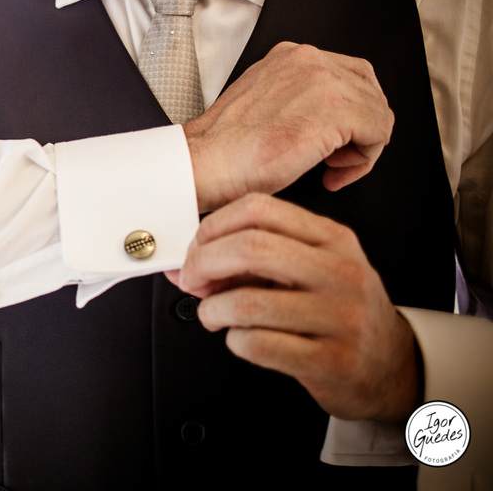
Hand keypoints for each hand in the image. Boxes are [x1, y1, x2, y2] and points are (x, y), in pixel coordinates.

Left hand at [170, 194, 421, 421]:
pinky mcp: (332, 361)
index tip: (195, 248)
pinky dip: (234, 341)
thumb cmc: (339, 312)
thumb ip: (254, 259)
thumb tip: (185, 262)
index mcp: (332, 239)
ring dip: (212, 310)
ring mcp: (341, 317)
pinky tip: (242, 339)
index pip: (259, 208)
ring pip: (246, 302)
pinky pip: (257, 344)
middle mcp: (340, 272)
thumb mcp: (311, 270)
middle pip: (250, 247)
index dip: (212, 226)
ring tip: (214, 315)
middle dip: (202, 263)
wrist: (391, 367)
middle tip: (192, 281)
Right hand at [183, 42, 393, 212]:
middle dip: (361, 131)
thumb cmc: (226, 147)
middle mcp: (310, 60)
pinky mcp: (334, 111)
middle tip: (337, 157)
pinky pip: (380, 133)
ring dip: (362, 148)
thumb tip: (332, 117)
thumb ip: (298, 96)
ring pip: (379, 113)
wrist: (206, 162)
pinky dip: (364, 161)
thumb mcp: (265, 101)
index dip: (351, 114)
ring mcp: (324, 82)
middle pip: (371, 93)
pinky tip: (332, 171)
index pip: (351, 75)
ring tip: (331, 167)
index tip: (333, 139)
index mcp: (291, 56)